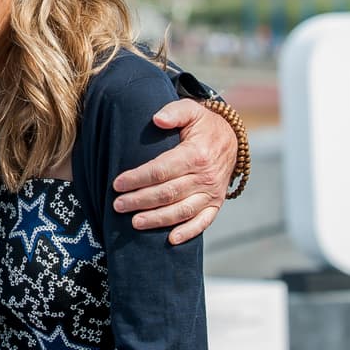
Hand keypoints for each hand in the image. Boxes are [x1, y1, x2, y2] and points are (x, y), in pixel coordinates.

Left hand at [112, 98, 237, 243]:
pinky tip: (170, 240)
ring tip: (134, 222)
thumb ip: (174, 112)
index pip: (161, 170)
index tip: (117, 183)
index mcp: (196, 154)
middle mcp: (205, 176)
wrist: (231, 139)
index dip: (138, 178)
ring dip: (157, 219)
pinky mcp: (216, 203)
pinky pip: (203, 222)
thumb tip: (157, 119)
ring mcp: (212, 193)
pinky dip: (188, 232)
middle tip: (118, 205)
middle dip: (140, 200)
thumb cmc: (203, 125)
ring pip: (182, 210)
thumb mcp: (191, 110)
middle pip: (168, 193)